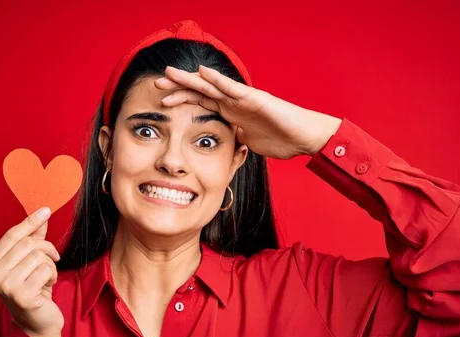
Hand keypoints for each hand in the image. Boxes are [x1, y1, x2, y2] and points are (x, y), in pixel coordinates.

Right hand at [0, 207, 63, 336]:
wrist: (37, 323)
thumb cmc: (33, 290)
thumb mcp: (30, 262)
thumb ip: (33, 238)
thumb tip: (42, 213)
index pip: (12, 235)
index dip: (30, 221)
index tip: (46, 210)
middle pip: (28, 244)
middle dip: (47, 249)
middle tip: (54, 258)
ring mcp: (4, 286)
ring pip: (39, 256)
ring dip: (50, 266)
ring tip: (46, 278)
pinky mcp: (21, 295)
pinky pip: (46, 270)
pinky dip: (52, 276)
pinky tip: (47, 287)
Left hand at [155, 65, 341, 158]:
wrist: (303, 138)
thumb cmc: (280, 139)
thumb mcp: (248, 141)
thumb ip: (234, 137)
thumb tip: (225, 141)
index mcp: (230, 112)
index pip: (200, 102)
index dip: (181, 99)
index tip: (161, 101)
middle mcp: (233, 102)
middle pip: (200, 91)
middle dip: (178, 87)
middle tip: (156, 84)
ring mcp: (242, 99)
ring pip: (211, 86)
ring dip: (189, 80)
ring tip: (170, 73)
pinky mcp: (254, 99)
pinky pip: (232, 88)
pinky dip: (217, 80)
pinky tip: (202, 73)